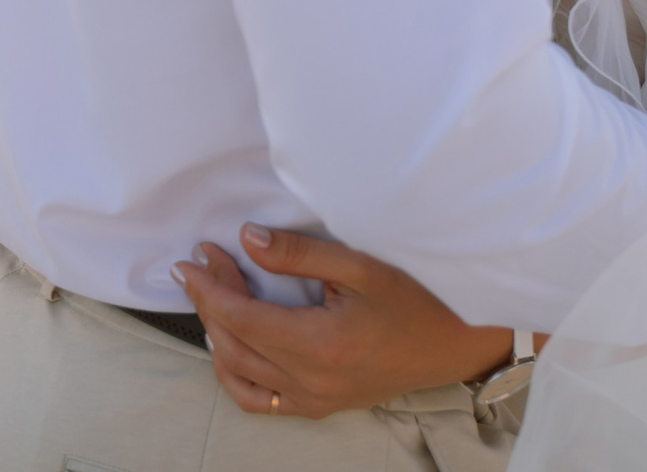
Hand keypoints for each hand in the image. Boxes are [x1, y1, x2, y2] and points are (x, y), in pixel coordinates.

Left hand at [171, 224, 511, 418]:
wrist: (455, 344)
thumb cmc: (415, 299)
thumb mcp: (360, 265)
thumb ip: (300, 254)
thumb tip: (247, 238)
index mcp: (319, 345)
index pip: (242, 318)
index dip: (210, 288)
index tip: (191, 260)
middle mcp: (311, 382)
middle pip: (234, 344)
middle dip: (210, 301)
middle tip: (201, 263)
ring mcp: (314, 400)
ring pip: (240, 375)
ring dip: (217, 335)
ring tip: (212, 295)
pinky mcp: (320, 407)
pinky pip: (261, 402)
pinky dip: (235, 376)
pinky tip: (230, 347)